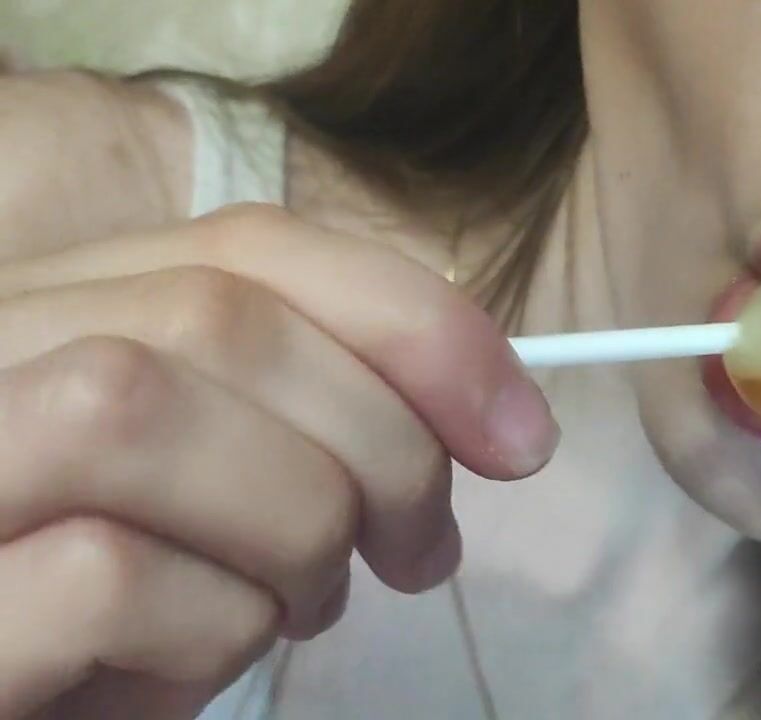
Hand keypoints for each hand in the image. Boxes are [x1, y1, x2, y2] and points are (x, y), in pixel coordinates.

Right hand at [0, 204, 557, 718]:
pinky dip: (212, 630)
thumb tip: (491, 412)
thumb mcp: (216, 489)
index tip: (515, 428)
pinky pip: (103, 573)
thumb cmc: (105, 618)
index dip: (410, 321)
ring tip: (305, 606)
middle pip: (215, 316)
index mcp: (49, 312)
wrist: (22, 705)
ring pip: (138, 406)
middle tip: (423, 552)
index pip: (246, 244)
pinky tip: (199, 660)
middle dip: (379, 443)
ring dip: (294, 528)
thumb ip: (301, 410)